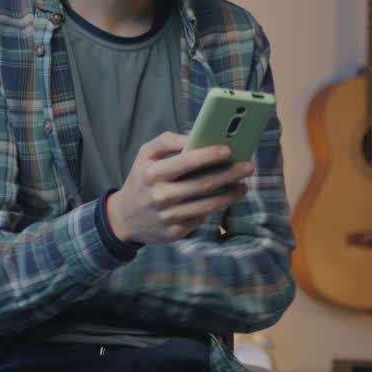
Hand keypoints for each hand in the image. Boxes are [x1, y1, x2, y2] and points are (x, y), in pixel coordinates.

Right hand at [106, 131, 253, 245]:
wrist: (124, 218)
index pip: (185, 162)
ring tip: (243, 186)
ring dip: (229, 195)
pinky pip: (199, 219)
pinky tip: (224, 199)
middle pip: (202, 184)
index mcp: (152, 173)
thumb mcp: (144, 156)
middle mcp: (160, 196)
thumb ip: (165, 141)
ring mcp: (167, 216)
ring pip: (206, 205)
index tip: (228, 150)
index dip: (208, 155)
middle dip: (228, 174)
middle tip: (248, 167)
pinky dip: (213, 208)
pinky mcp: (173, 233)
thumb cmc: (141, 180)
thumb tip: (192, 138)